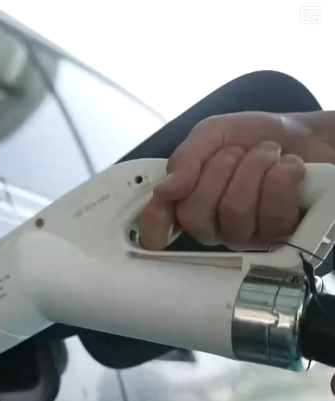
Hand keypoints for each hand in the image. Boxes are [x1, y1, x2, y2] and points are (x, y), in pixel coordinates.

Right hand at [138, 111, 334, 249]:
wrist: (307, 134)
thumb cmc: (254, 135)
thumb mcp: (212, 133)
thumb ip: (185, 159)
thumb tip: (164, 190)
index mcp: (187, 200)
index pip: (157, 226)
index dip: (153, 223)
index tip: (162, 205)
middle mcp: (212, 225)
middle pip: (194, 216)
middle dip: (219, 171)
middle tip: (237, 152)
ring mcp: (245, 234)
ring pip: (235, 212)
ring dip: (254, 169)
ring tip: (267, 154)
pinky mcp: (281, 236)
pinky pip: (272, 215)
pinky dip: (281, 179)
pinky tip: (288, 168)